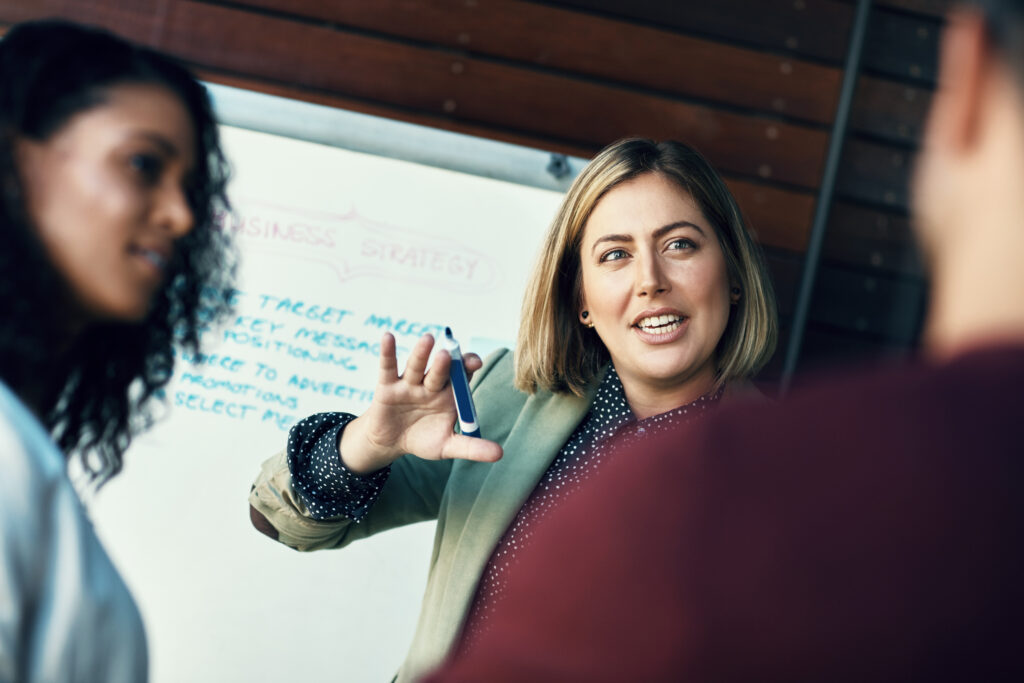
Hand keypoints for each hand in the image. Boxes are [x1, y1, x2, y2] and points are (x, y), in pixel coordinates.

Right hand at [339, 333, 502, 473]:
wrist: (392, 443)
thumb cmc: (423, 439)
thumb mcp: (448, 445)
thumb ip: (472, 448)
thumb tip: (500, 454)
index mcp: (449, 394)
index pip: (461, 376)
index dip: (468, 367)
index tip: (476, 363)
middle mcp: (431, 384)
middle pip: (440, 371)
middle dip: (445, 364)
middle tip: (448, 355)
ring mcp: (410, 383)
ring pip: (416, 366)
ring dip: (421, 353)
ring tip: (428, 339)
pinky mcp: (388, 386)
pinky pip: (388, 366)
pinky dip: (388, 352)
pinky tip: (388, 337)